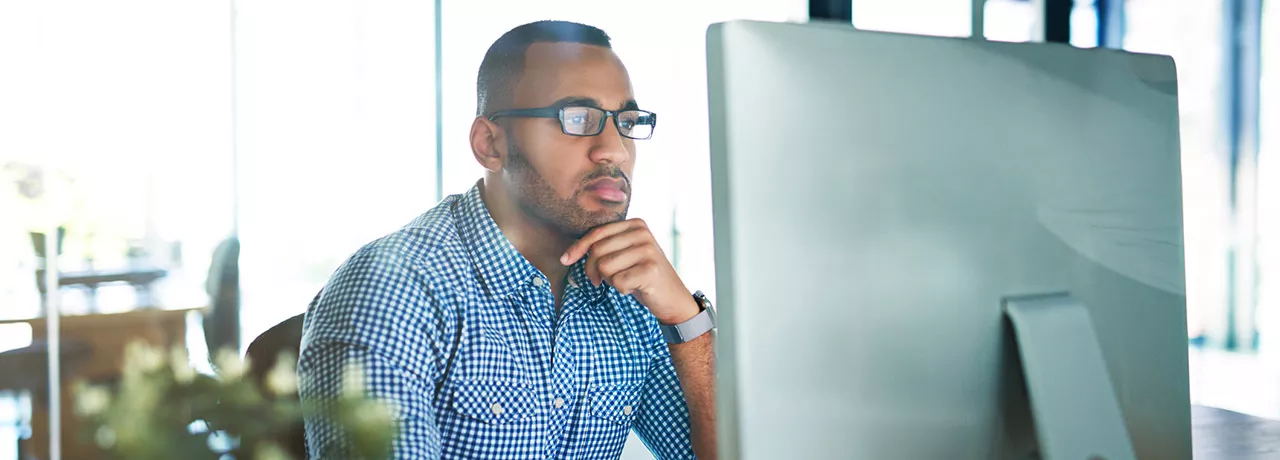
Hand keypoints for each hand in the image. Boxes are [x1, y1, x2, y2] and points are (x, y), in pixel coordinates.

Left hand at [560, 218, 698, 324]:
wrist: (673, 298)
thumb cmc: (642, 276)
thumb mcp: (625, 254)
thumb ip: (605, 246)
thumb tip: (569, 253)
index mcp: (636, 224)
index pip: (597, 233)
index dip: (578, 247)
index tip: (565, 260)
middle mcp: (643, 233)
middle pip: (598, 250)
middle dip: (593, 269)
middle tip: (600, 281)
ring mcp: (648, 250)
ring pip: (605, 267)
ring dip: (610, 280)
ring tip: (626, 281)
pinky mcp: (650, 270)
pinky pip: (617, 281)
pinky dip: (622, 289)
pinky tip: (635, 288)